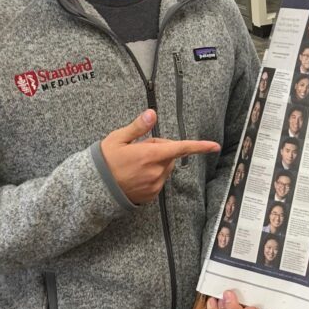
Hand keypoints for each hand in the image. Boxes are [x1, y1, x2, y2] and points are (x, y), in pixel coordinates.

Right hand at [101, 110, 219, 204]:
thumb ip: (139, 127)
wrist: (94, 189)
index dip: (199, 146)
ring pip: (165, 168)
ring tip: (134, 163)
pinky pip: (159, 180)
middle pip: (170, 155)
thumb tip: (153, 113)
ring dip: (156, 163)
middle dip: (160, 149)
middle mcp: (155, 172)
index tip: (214, 145)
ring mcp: (154, 185)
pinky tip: (135, 175)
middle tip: (139, 148)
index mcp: (149, 155)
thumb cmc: (104, 162)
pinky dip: (152, 175)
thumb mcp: (118, 139)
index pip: (180, 148)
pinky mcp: (151, 196)